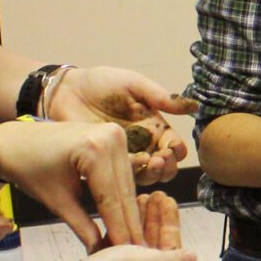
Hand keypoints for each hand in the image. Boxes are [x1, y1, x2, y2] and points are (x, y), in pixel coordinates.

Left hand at [0, 118, 143, 249]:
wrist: (14, 142)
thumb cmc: (28, 167)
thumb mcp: (56, 200)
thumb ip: (82, 226)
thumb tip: (100, 251)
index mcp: (94, 148)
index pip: (111, 198)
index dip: (119, 229)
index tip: (126, 253)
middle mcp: (111, 136)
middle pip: (123, 191)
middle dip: (128, 224)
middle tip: (137, 252)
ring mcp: (115, 133)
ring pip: (126, 184)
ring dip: (128, 212)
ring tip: (134, 240)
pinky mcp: (115, 138)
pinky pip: (122, 173)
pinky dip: (122, 196)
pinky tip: (127, 218)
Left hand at [50, 67, 194, 184]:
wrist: (67, 91)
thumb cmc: (101, 83)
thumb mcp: (134, 84)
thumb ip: (160, 96)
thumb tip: (193, 106)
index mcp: (154, 127)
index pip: (174, 147)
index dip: (177, 151)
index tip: (172, 146)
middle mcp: (143, 145)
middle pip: (165, 167)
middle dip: (167, 167)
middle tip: (160, 159)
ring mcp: (124, 156)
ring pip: (146, 176)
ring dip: (152, 175)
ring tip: (149, 164)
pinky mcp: (104, 163)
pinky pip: (121, 177)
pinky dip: (129, 176)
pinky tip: (128, 167)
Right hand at [57, 194, 194, 260]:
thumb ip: (174, 259)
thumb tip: (193, 258)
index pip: (175, 252)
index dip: (171, 224)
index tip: (169, 201)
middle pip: (157, 250)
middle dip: (156, 221)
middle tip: (155, 195)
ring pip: (137, 249)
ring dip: (139, 224)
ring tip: (139, 199)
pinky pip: (118, 254)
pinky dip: (122, 235)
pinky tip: (121, 216)